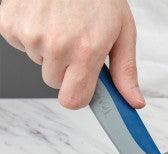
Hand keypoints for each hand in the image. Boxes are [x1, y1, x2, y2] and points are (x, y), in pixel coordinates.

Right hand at [0, 0, 143, 109]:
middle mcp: (57, 45)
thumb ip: (126, 71)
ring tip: (60, 23)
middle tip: (74, 42)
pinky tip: (43, 17)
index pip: (73, 100)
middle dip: (66, 70)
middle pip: (55, 83)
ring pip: (39, 63)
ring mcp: (30, 34)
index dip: (79, 94)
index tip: (84, 86)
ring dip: (48, 50)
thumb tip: (134, 101)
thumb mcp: (122, 32)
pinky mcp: (9, 23)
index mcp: (86, 50)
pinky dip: (30, 34)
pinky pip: (19, 44)